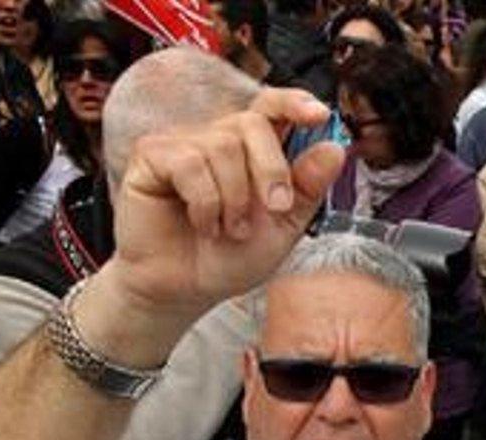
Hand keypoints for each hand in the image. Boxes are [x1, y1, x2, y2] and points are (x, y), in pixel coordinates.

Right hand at [105, 87, 342, 344]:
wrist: (186, 290)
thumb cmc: (229, 257)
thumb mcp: (283, 226)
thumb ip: (308, 187)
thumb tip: (334, 149)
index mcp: (251, 150)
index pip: (272, 106)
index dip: (294, 103)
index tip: (320, 115)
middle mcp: (216, 138)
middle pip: (252, 123)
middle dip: (271, 170)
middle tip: (274, 209)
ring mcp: (182, 144)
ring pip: (222, 146)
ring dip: (234, 199)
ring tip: (229, 230)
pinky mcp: (150, 156)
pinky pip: (189, 163)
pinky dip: (205, 203)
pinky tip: (204, 225)